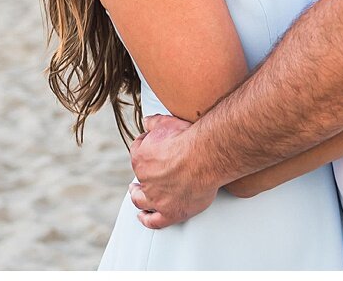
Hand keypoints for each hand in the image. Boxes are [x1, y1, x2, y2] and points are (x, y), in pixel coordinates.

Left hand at [128, 114, 219, 228]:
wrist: (205, 156)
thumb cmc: (188, 138)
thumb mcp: (167, 122)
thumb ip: (154, 122)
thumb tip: (147, 121)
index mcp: (140, 158)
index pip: (137, 151)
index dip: (143, 148)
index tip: (150, 147)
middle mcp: (145, 180)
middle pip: (138, 178)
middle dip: (138, 177)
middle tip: (139, 177)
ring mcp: (157, 198)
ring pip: (141, 202)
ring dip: (138, 199)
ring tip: (137, 196)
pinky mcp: (171, 212)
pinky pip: (155, 221)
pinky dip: (147, 220)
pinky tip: (145, 218)